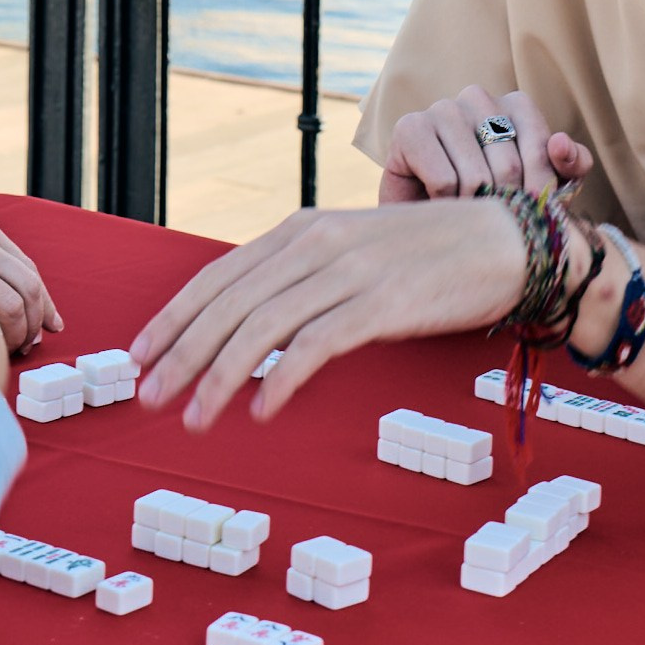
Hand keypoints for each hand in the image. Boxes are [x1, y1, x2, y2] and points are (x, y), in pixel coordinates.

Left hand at [130, 201, 524, 429]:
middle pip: (230, 303)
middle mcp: (317, 243)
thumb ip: (302, 276)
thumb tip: (248, 323)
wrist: (504, 242)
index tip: (140, 355)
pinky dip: (282, 380)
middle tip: (149, 396)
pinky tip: (261, 411)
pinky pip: (317, 345)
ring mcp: (349, 271)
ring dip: (219, 376)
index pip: (219, 275)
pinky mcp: (383, 303)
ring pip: (263, 326)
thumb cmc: (426, 255)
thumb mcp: (351, 252)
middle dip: (181, 353)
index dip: (173, 316)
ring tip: (194, 416)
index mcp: (302, 228)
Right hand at [378, 87, 595, 203]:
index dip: (541, 188)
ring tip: (469, 212)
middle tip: (497, 222)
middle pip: (508, 165)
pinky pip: (444, 180)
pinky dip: (446, 204)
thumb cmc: (494, 198)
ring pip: (475, 176)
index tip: (535, 214)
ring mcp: (441, 108)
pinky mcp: (409, 127)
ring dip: (475, 208)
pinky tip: (441, 204)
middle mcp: (477, 97)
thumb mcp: (543, 185)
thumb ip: (571, 165)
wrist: (433, 222)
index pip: (541, 145)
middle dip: (506, 205)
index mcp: (514, 104)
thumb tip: (560, 144)